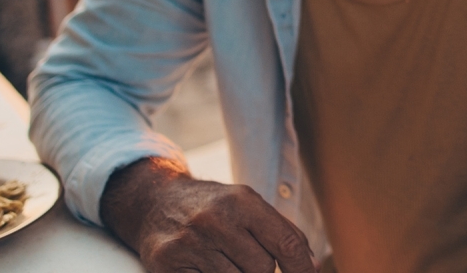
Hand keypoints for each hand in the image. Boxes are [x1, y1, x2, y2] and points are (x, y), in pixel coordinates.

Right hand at [100, 156, 318, 272]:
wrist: (154, 202)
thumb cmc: (211, 209)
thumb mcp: (247, 205)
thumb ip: (282, 232)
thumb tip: (312, 266)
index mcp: (241, 201)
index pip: (286, 243)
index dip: (302, 269)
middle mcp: (214, 219)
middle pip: (262, 269)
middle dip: (259, 271)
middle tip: (241, 258)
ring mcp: (189, 244)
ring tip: (221, 260)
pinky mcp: (168, 265)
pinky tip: (204, 268)